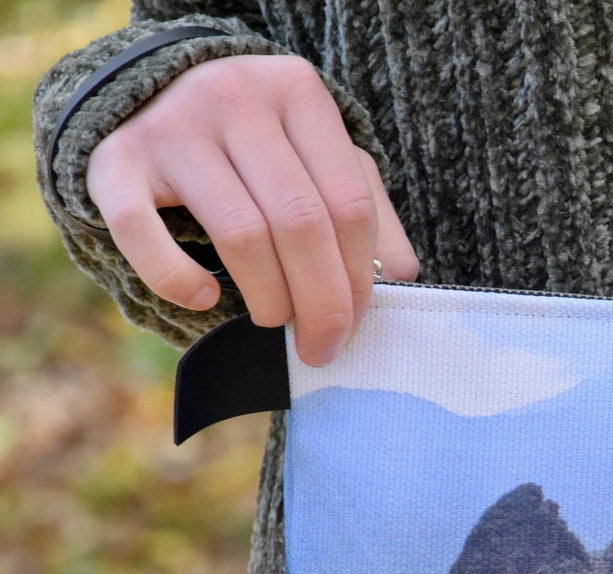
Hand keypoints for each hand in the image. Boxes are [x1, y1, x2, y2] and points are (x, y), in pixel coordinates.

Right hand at [85, 53, 419, 365]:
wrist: (150, 94)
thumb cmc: (258, 146)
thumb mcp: (320, 160)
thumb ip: (367, 211)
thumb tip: (403, 278)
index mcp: (297, 93)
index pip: (349, 205)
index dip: (360, 279)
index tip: (354, 325)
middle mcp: (235, 98)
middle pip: (301, 223)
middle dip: (321, 303)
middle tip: (321, 346)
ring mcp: (172, 126)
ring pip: (242, 234)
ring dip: (268, 297)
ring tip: (273, 318)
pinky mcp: (114, 160)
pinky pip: (143, 232)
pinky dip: (177, 279)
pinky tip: (204, 298)